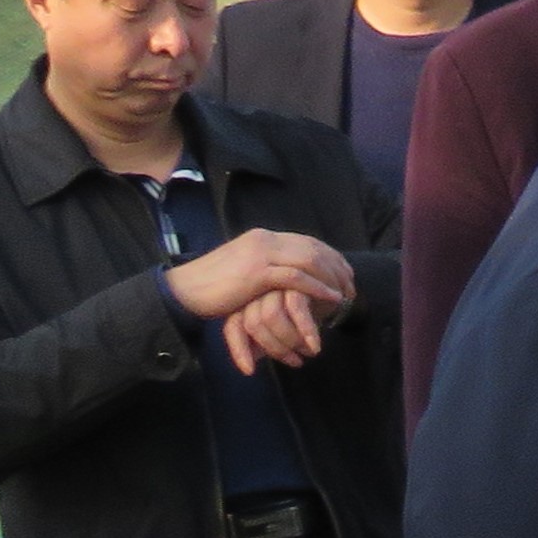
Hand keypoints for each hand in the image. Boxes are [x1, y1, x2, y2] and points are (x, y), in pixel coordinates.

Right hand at [162, 228, 351, 326]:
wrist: (185, 290)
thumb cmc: (214, 286)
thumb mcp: (247, 270)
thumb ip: (269, 267)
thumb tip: (290, 277)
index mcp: (264, 238)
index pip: (308, 242)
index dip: (332, 258)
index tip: (347, 275)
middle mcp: (265, 240)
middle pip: (314, 249)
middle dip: (338, 268)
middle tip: (352, 288)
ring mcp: (261, 254)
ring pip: (310, 260)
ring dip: (333, 279)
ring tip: (345, 297)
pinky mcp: (256, 273)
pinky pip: (296, 277)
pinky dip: (318, 287)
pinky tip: (331, 299)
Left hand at [221, 285, 330, 371]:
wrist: (329, 285)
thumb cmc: (303, 310)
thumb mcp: (278, 327)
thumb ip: (260, 342)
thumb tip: (248, 366)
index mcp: (246, 301)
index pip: (234, 327)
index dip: (239, 350)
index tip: (249, 372)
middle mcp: (257, 291)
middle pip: (254, 324)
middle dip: (276, 349)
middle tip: (297, 361)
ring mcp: (275, 283)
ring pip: (271, 316)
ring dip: (291, 341)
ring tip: (310, 352)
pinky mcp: (297, 281)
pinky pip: (296, 308)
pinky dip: (306, 331)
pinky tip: (315, 346)